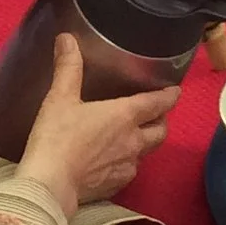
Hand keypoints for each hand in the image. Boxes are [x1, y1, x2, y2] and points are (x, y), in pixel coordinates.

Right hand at [17, 36, 178, 210]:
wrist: (50, 184)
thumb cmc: (56, 137)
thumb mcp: (60, 97)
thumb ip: (68, 67)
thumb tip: (67, 38)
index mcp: (124, 115)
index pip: (157, 103)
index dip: (169, 96)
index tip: (175, 92)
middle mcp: (133, 140)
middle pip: (160, 131)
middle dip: (161, 122)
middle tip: (155, 115)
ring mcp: (127, 166)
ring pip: (147, 153)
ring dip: (145, 143)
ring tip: (134, 138)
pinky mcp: (116, 186)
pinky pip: (130, 171)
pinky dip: (127, 164)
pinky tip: (114, 162)